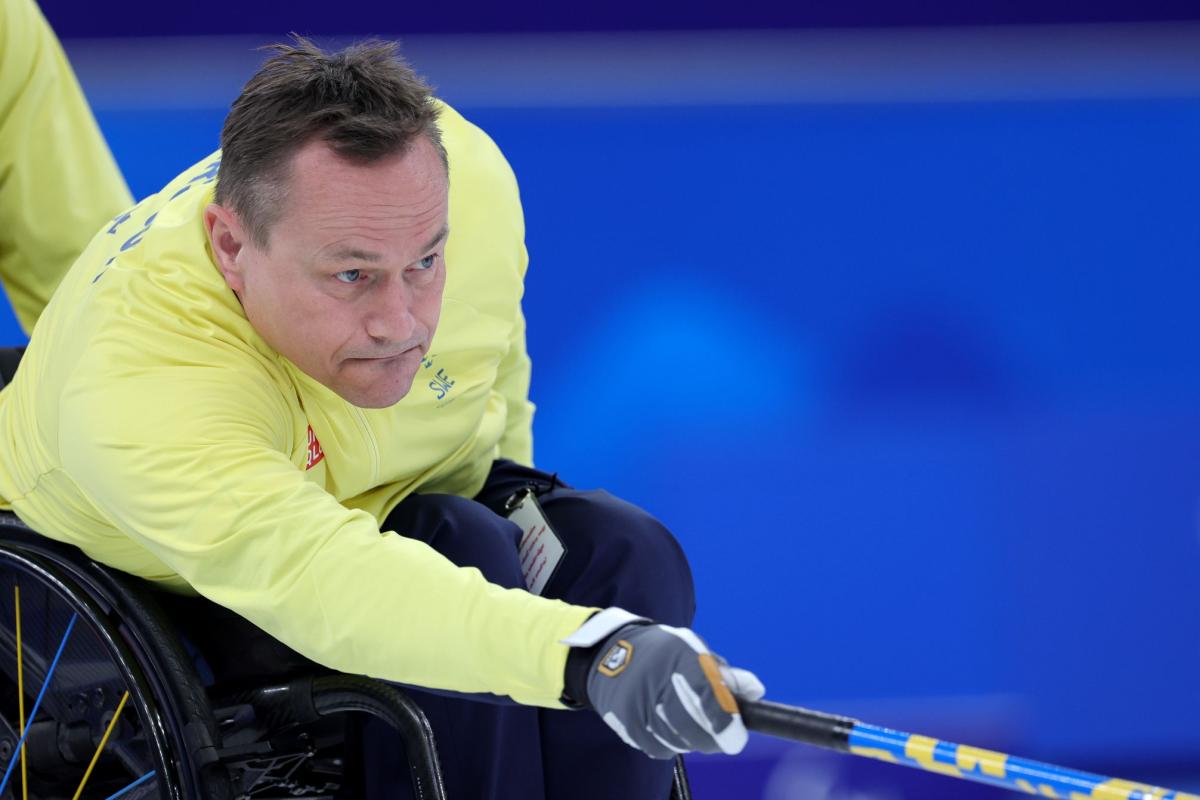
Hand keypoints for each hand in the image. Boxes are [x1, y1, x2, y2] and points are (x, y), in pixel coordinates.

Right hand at [561, 608, 764, 758]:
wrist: (609, 653)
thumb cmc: (663, 653)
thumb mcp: (693, 650)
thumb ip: (725, 674)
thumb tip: (756, 692)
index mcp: (681, 654)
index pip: (708, 694)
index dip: (726, 722)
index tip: (737, 737)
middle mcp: (658, 677)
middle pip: (693, 725)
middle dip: (714, 738)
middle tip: (724, 739)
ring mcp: (639, 701)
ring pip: (678, 740)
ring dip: (693, 742)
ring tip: (694, 730)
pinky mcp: (626, 720)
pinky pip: (658, 747)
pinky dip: (671, 745)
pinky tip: (670, 731)